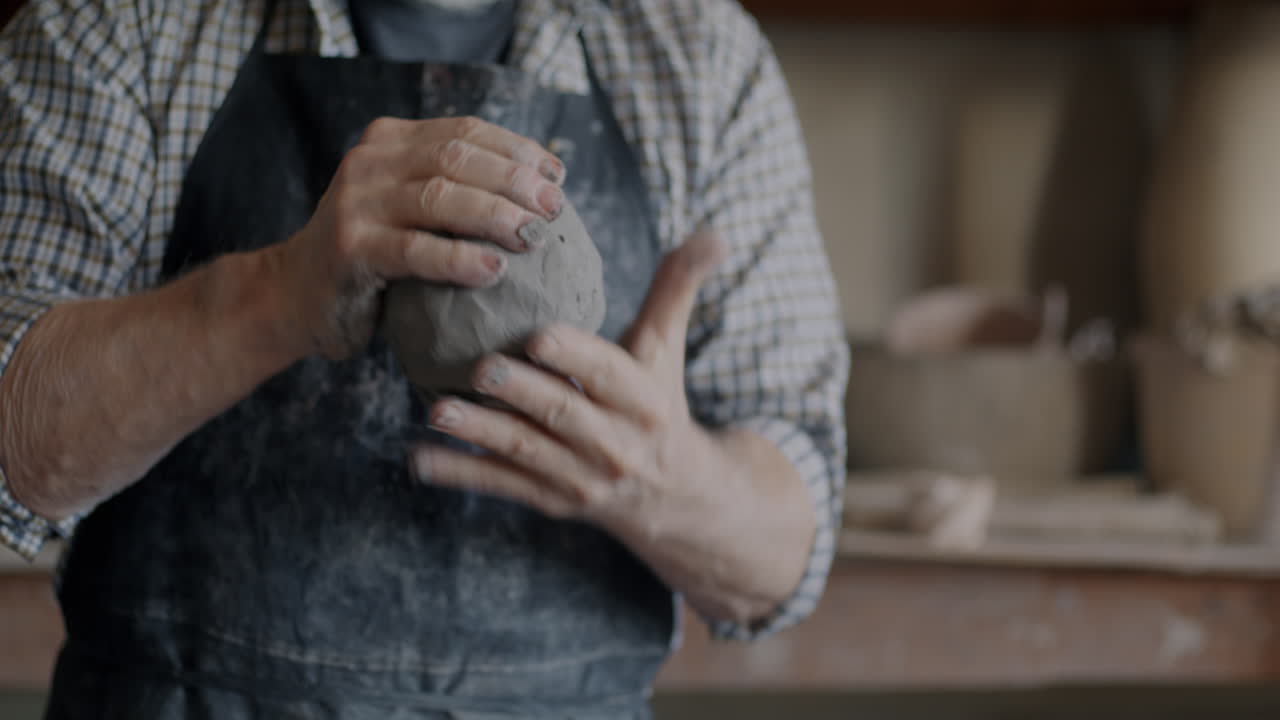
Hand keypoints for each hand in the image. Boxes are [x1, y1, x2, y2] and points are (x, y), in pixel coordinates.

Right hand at [270, 116, 567, 359]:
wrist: (294, 296)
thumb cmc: (374, 258)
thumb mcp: (410, 210)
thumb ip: (455, 190)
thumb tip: (543, 189)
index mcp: (390, 142)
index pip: (465, 131)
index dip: (517, 150)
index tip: (558, 175)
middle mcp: (369, 161)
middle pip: (456, 158)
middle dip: (514, 180)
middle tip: (554, 208)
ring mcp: (355, 203)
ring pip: (439, 197)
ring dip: (494, 214)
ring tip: (534, 237)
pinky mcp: (349, 249)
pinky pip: (414, 250)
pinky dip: (458, 258)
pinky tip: (494, 271)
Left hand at [411, 230, 729, 530]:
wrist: (671, 495)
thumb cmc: (656, 401)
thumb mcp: (666, 348)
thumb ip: (677, 289)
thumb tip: (714, 233)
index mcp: (645, 402)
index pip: (609, 375)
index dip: (576, 356)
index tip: (539, 335)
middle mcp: (617, 445)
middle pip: (563, 415)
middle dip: (522, 393)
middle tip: (481, 368)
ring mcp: (581, 478)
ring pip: (526, 454)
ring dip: (480, 434)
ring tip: (438, 411)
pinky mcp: (551, 501)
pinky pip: (502, 487)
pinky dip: (460, 473)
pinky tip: (419, 458)